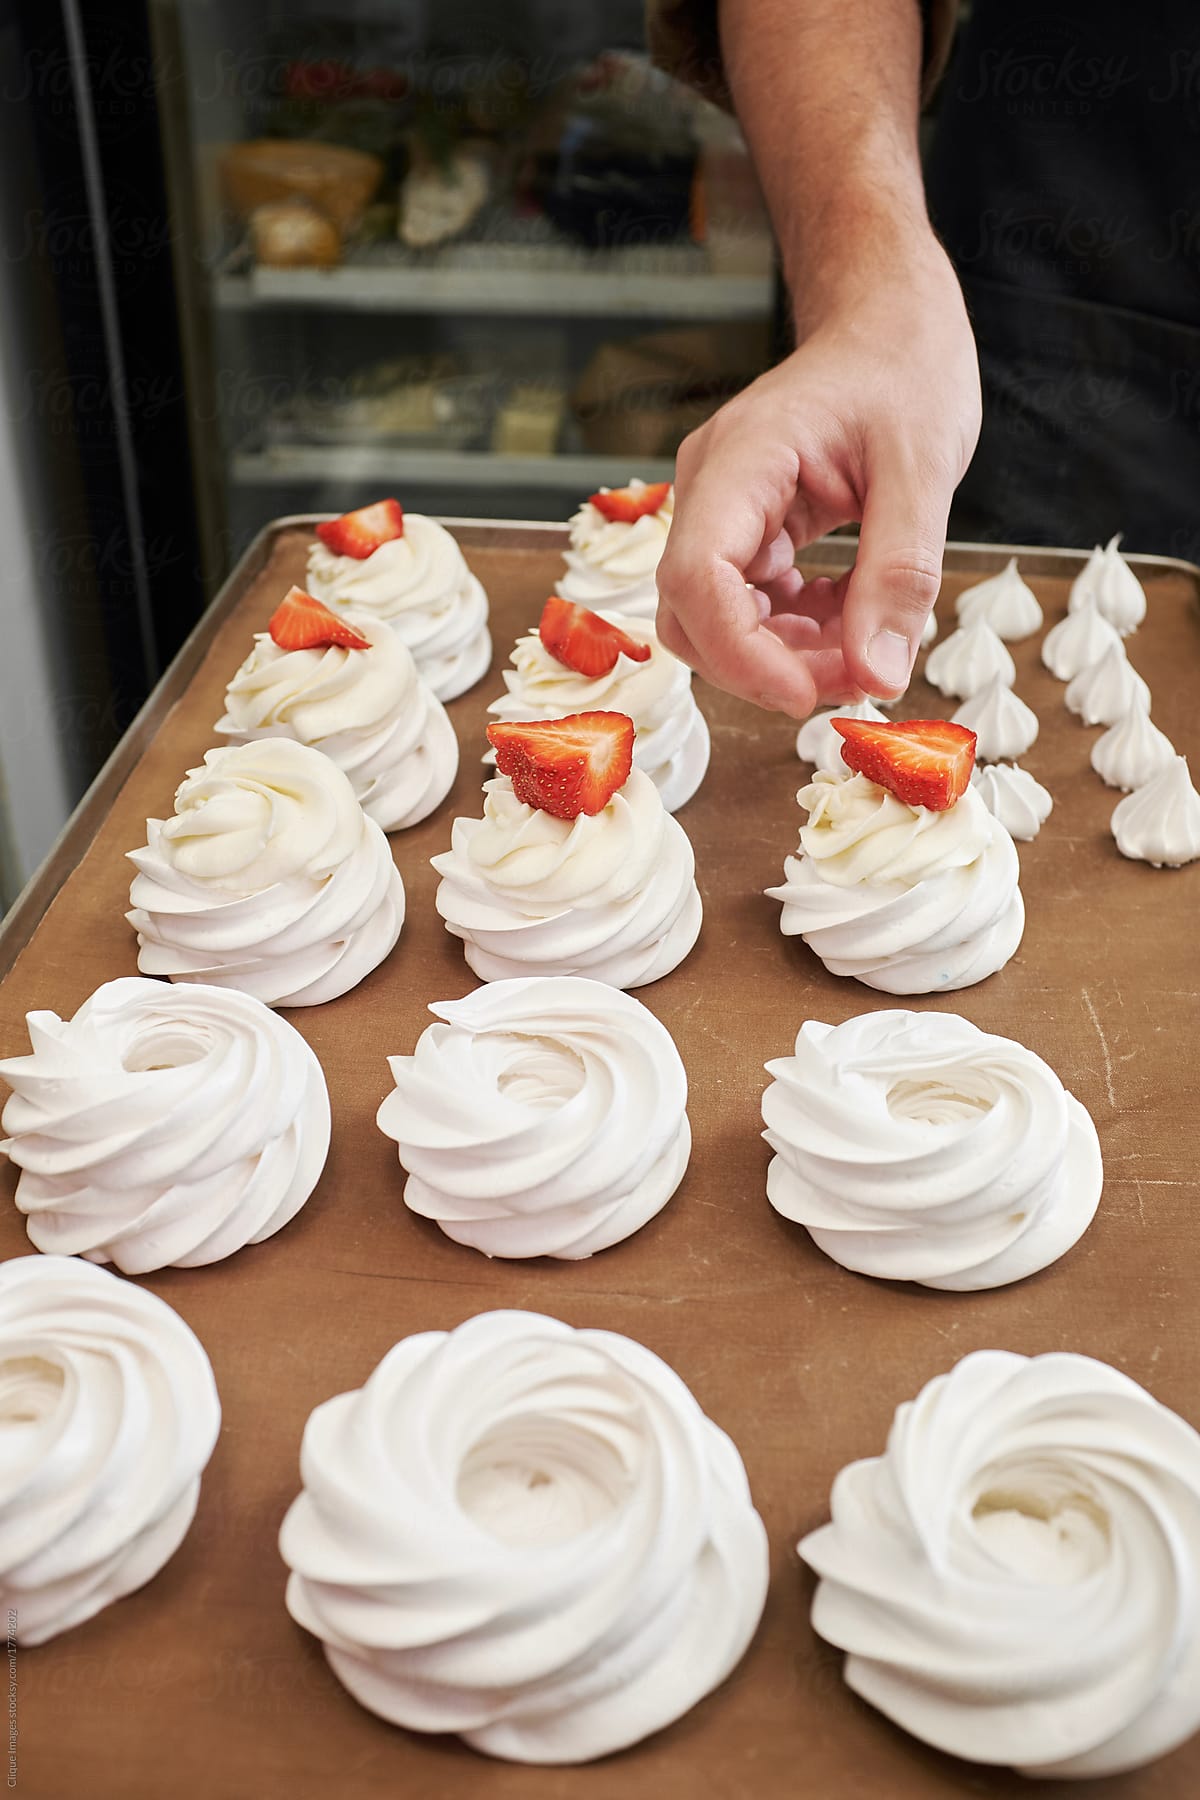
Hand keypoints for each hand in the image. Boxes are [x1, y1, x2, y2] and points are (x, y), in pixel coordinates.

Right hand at [655, 236, 981, 716]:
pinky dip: (799, 634)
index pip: (696, 578)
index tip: (807, 695)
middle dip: (769, 666)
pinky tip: (853, 621)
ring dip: (787, 657)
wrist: (891, 323)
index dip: (741, 655)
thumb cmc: (905, 371)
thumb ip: (900, 575)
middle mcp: (712, 491)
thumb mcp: (925, 470)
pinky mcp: (747, 533)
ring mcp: (723, 514)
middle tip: (859, 676)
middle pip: (695, 616)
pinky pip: (751, 608)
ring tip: (867, 650)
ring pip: (720, 623)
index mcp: (741, 459)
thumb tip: (879, 676)